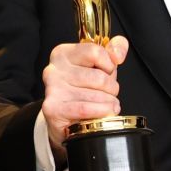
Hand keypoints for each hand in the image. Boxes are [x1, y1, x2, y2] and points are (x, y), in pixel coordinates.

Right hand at [40, 36, 128, 152]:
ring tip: (106, 105)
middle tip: (108, 94)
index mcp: (63, 54)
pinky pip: (86, 109)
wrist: (65, 119)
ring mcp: (52, 89)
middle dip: (111, 88)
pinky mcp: (53, 109)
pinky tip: (104, 113)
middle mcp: (53, 69)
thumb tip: (117, 55)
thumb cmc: (84, 89)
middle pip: (99, 77)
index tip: (107, 73)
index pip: (95, 52)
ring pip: (96, 95)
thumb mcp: (100, 65)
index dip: (109, 65)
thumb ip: (113, 50)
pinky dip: (101, 112)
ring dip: (109, 103)